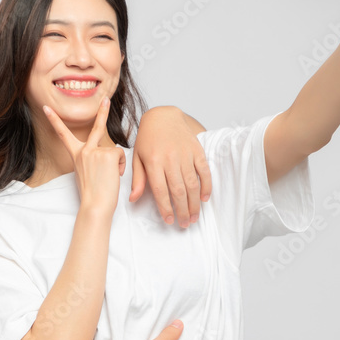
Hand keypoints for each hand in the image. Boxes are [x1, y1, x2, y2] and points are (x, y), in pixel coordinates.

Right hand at [44, 98, 125, 214]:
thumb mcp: (86, 173)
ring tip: (108, 178)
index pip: (63, 134)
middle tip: (106, 99)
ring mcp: (95, 151)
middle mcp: (83, 151)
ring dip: (115, 164)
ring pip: (114, 151)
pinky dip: (120, 166)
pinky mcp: (108, 154)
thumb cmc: (92, 194)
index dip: (54, 120)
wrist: (94, 205)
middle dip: (102, 112)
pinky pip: (120, 155)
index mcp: (76, 155)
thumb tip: (106, 156)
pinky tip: (113, 176)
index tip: (47, 108)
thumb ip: (92, 160)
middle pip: (96, 127)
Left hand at [131, 106, 211, 227]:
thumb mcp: (137, 157)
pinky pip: (204, 171)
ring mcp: (185, 154)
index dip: (165, 207)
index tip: (169, 220)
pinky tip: (204, 198)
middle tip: (184, 224)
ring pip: (192, 183)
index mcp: (153, 161)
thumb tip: (133, 199)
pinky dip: (206, 185)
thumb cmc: (147, 139)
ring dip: (194, 203)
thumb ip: (138, 179)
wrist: (163, 116)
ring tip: (194, 217)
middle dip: (182, 210)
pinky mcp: (197, 150)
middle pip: (178, 190)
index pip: (160, 190)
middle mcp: (170, 159)